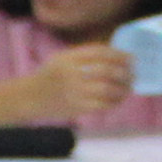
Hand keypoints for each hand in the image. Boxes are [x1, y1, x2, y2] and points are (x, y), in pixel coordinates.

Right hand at [23, 38, 137, 117]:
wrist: (29, 98)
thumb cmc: (49, 76)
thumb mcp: (61, 58)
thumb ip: (84, 55)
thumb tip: (116, 56)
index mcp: (68, 58)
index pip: (100, 53)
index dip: (119, 55)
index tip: (131, 59)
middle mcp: (71, 73)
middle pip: (106, 70)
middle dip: (124, 73)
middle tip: (133, 75)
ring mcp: (73, 92)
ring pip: (107, 89)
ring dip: (122, 89)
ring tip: (128, 88)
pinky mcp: (76, 108)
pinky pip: (102, 105)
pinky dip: (114, 102)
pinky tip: (118, 100)